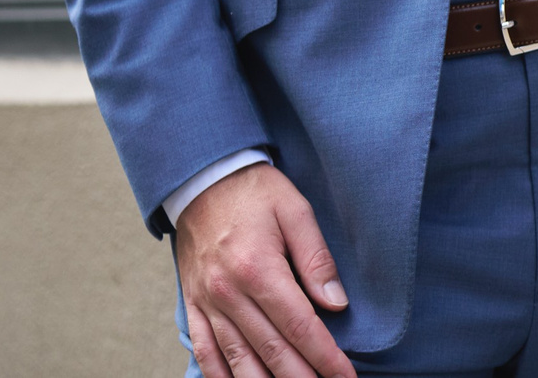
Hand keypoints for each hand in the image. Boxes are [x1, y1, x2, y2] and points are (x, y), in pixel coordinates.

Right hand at [174, 162, 357, 377]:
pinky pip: (204, 350)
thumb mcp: (296, 211)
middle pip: (271, 350)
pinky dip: (220, 376)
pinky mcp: (192, 304)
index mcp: (259, 268)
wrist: (203, 179)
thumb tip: (337, 305)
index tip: (345, 376)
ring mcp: (207, 302)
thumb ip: (316, 260)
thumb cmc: (256, 192)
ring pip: (237, 359)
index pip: (300, 326)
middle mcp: (229, 292)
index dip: (325, 357)